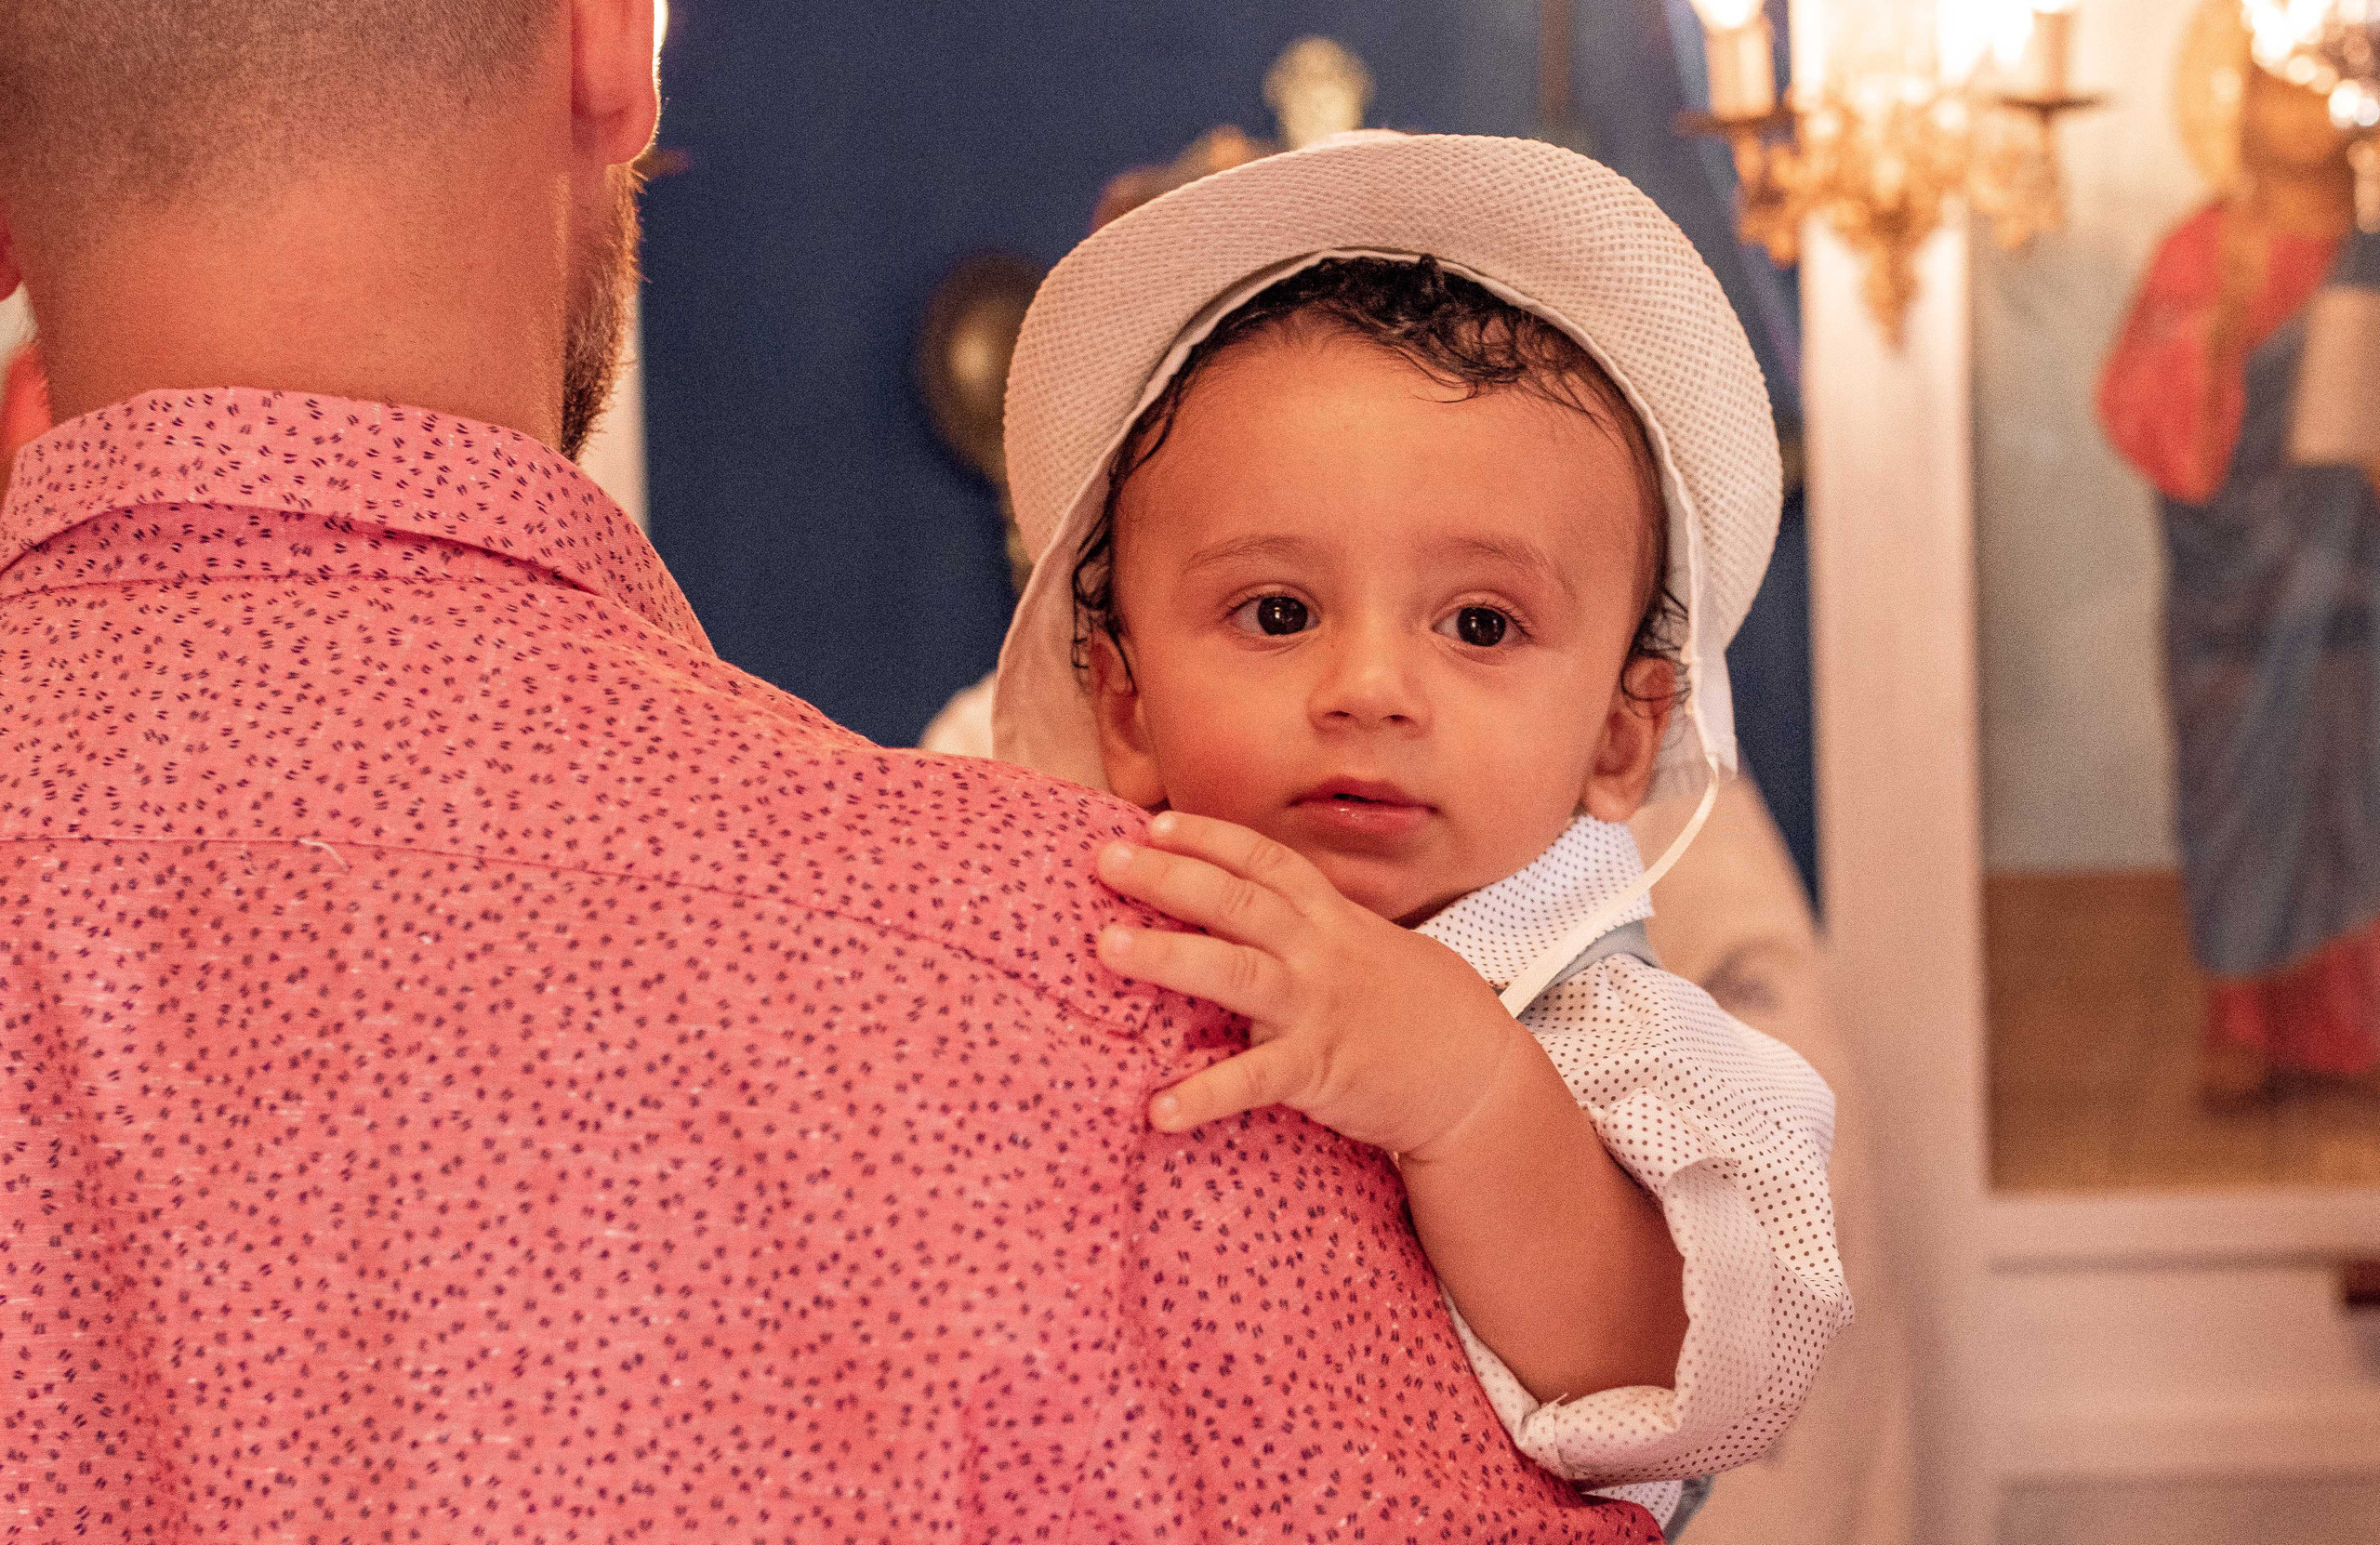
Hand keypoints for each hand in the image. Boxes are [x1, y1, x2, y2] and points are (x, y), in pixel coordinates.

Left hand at [1094, 811, 1532, 1157]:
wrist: (1472, 1068)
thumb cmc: (1404, 1004)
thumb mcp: (1358, 942)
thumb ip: (1299, 922)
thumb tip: (1233, 903)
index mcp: (1327, 915)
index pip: (1262, 860)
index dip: (1208, 837)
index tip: (1154, 823)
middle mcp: (1318, 950)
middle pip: (1237, 901)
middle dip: (1168, 876)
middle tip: (1106, 860)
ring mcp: (1316, 1006)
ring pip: (1236, 971)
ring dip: (1170, 955)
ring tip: (1109, 946)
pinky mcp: (1319, 1068)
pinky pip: (1254, 1079)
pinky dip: (1206, 1095)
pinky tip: (1160, 1108)